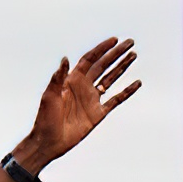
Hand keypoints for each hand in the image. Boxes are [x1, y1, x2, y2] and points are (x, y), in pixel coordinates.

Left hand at [16, 37, 139, 171]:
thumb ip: (58, 77)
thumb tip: (65, 58)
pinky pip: (116, 100)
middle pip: (103, 65)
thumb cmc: (45, 118)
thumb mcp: (50, 96)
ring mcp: (92, 99)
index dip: (102, 49)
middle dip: (116, 53)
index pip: (90, 60)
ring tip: (133, 55)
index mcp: (72, 80)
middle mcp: (84, 87)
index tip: (114, 40)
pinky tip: (136, 83)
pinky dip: (127, 92)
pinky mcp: (98, 113)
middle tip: (129, 42)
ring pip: (111, 79)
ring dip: (122, 67)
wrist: (49, 141)